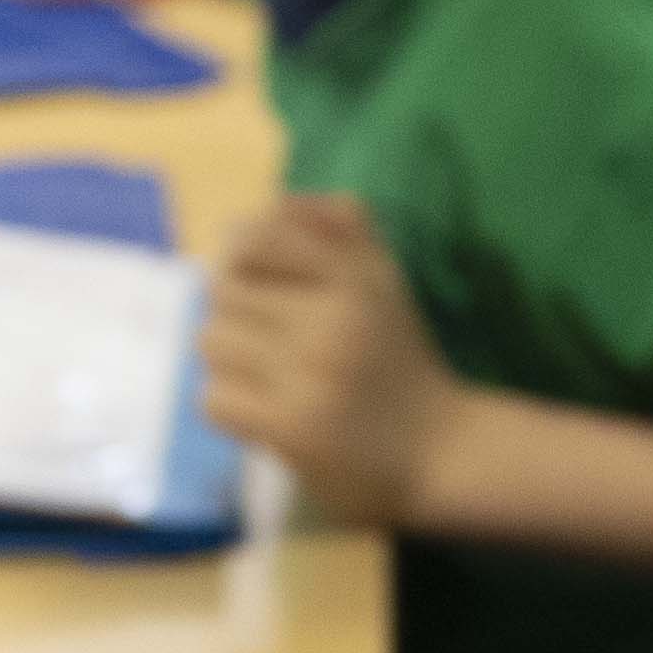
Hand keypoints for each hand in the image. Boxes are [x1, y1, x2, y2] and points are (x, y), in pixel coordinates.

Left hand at [198, 192, 461, 522]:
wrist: (440, 449)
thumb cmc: (399, 360)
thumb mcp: (382, 277)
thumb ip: (338, 228)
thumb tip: (274, 203)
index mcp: (356, 276)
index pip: (257, 237)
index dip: (242, 257)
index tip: (259, 284)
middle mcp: (334, 319)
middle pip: (224, 290)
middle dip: (236, 313)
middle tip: (265, 339)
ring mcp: (310, 376)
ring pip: (212, 341)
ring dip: (228, 360)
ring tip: (263, 374)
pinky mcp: (291, 428)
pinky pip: (214, 399)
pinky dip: (230, 406)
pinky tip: (262, 411)